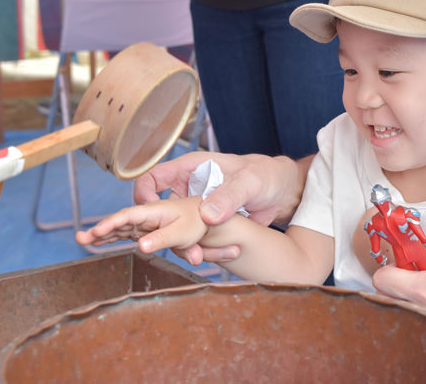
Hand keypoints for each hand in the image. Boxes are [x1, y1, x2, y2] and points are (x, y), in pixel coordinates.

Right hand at [75, 197, 206, 255]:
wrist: (204, 218)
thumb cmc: (195, 222)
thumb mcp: (181, 233)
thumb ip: (162, 239)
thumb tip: (140, 246)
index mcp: (153, 211)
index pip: (128, 216)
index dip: (111, 223)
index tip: (96, 231)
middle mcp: (146, 215)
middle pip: (119, 221)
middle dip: (99, 229)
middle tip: (80, 237)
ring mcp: (145, 222)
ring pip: (119, 227)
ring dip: (101, 233)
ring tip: (82, 240)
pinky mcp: (146, 230)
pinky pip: (125, 233)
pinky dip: (111, 236)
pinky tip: (98, 242)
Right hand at [134, 151, 309, 264]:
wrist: (282, 194)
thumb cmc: (266, 175)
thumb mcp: (250, 181)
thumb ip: (229, 195)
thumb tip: (207, 215)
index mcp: (190, 168)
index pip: (153, 177)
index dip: (144, 194)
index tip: (148, 213)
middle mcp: (188, 189)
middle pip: (159, 210)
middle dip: (162, 230)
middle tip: (177, 244)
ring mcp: (196, 210)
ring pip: (174, 229)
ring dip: (181, 245)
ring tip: (197, 256)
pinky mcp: (206, 227)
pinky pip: (193, 240)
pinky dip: (198, 249)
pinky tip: (211, 256)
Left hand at [372, 243, 425, 376]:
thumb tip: (417, 244)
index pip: (382, 279)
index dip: (390, 268)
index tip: (401, 265)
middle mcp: (422, 315)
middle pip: (387, 296)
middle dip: (398, 284)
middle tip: (418, 277)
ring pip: (400, 311)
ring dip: (410, 300)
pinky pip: (416, 325)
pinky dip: (423, 316)